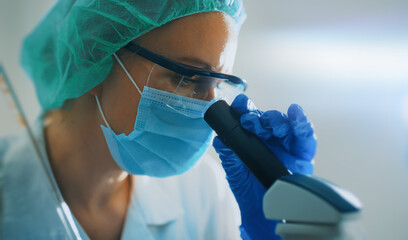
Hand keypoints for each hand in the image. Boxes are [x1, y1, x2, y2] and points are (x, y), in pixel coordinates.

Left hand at [213, 94, 316, 239]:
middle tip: (248, 120)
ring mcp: (287, 146)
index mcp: (253, 139)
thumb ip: (229, 154)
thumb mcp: (235, 171)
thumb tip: (220, 139)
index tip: (238, 103)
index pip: (250, 118)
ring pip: (284, 124)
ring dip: (275, 119)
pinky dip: (301, 123)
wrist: (261, 215)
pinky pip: (306, 137)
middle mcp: (271, 139)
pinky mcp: (303, 155)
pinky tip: (295, 112)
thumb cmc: (249, 189)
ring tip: (266, 123)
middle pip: (267, 119)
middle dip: (258, 116)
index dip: (244, 108)